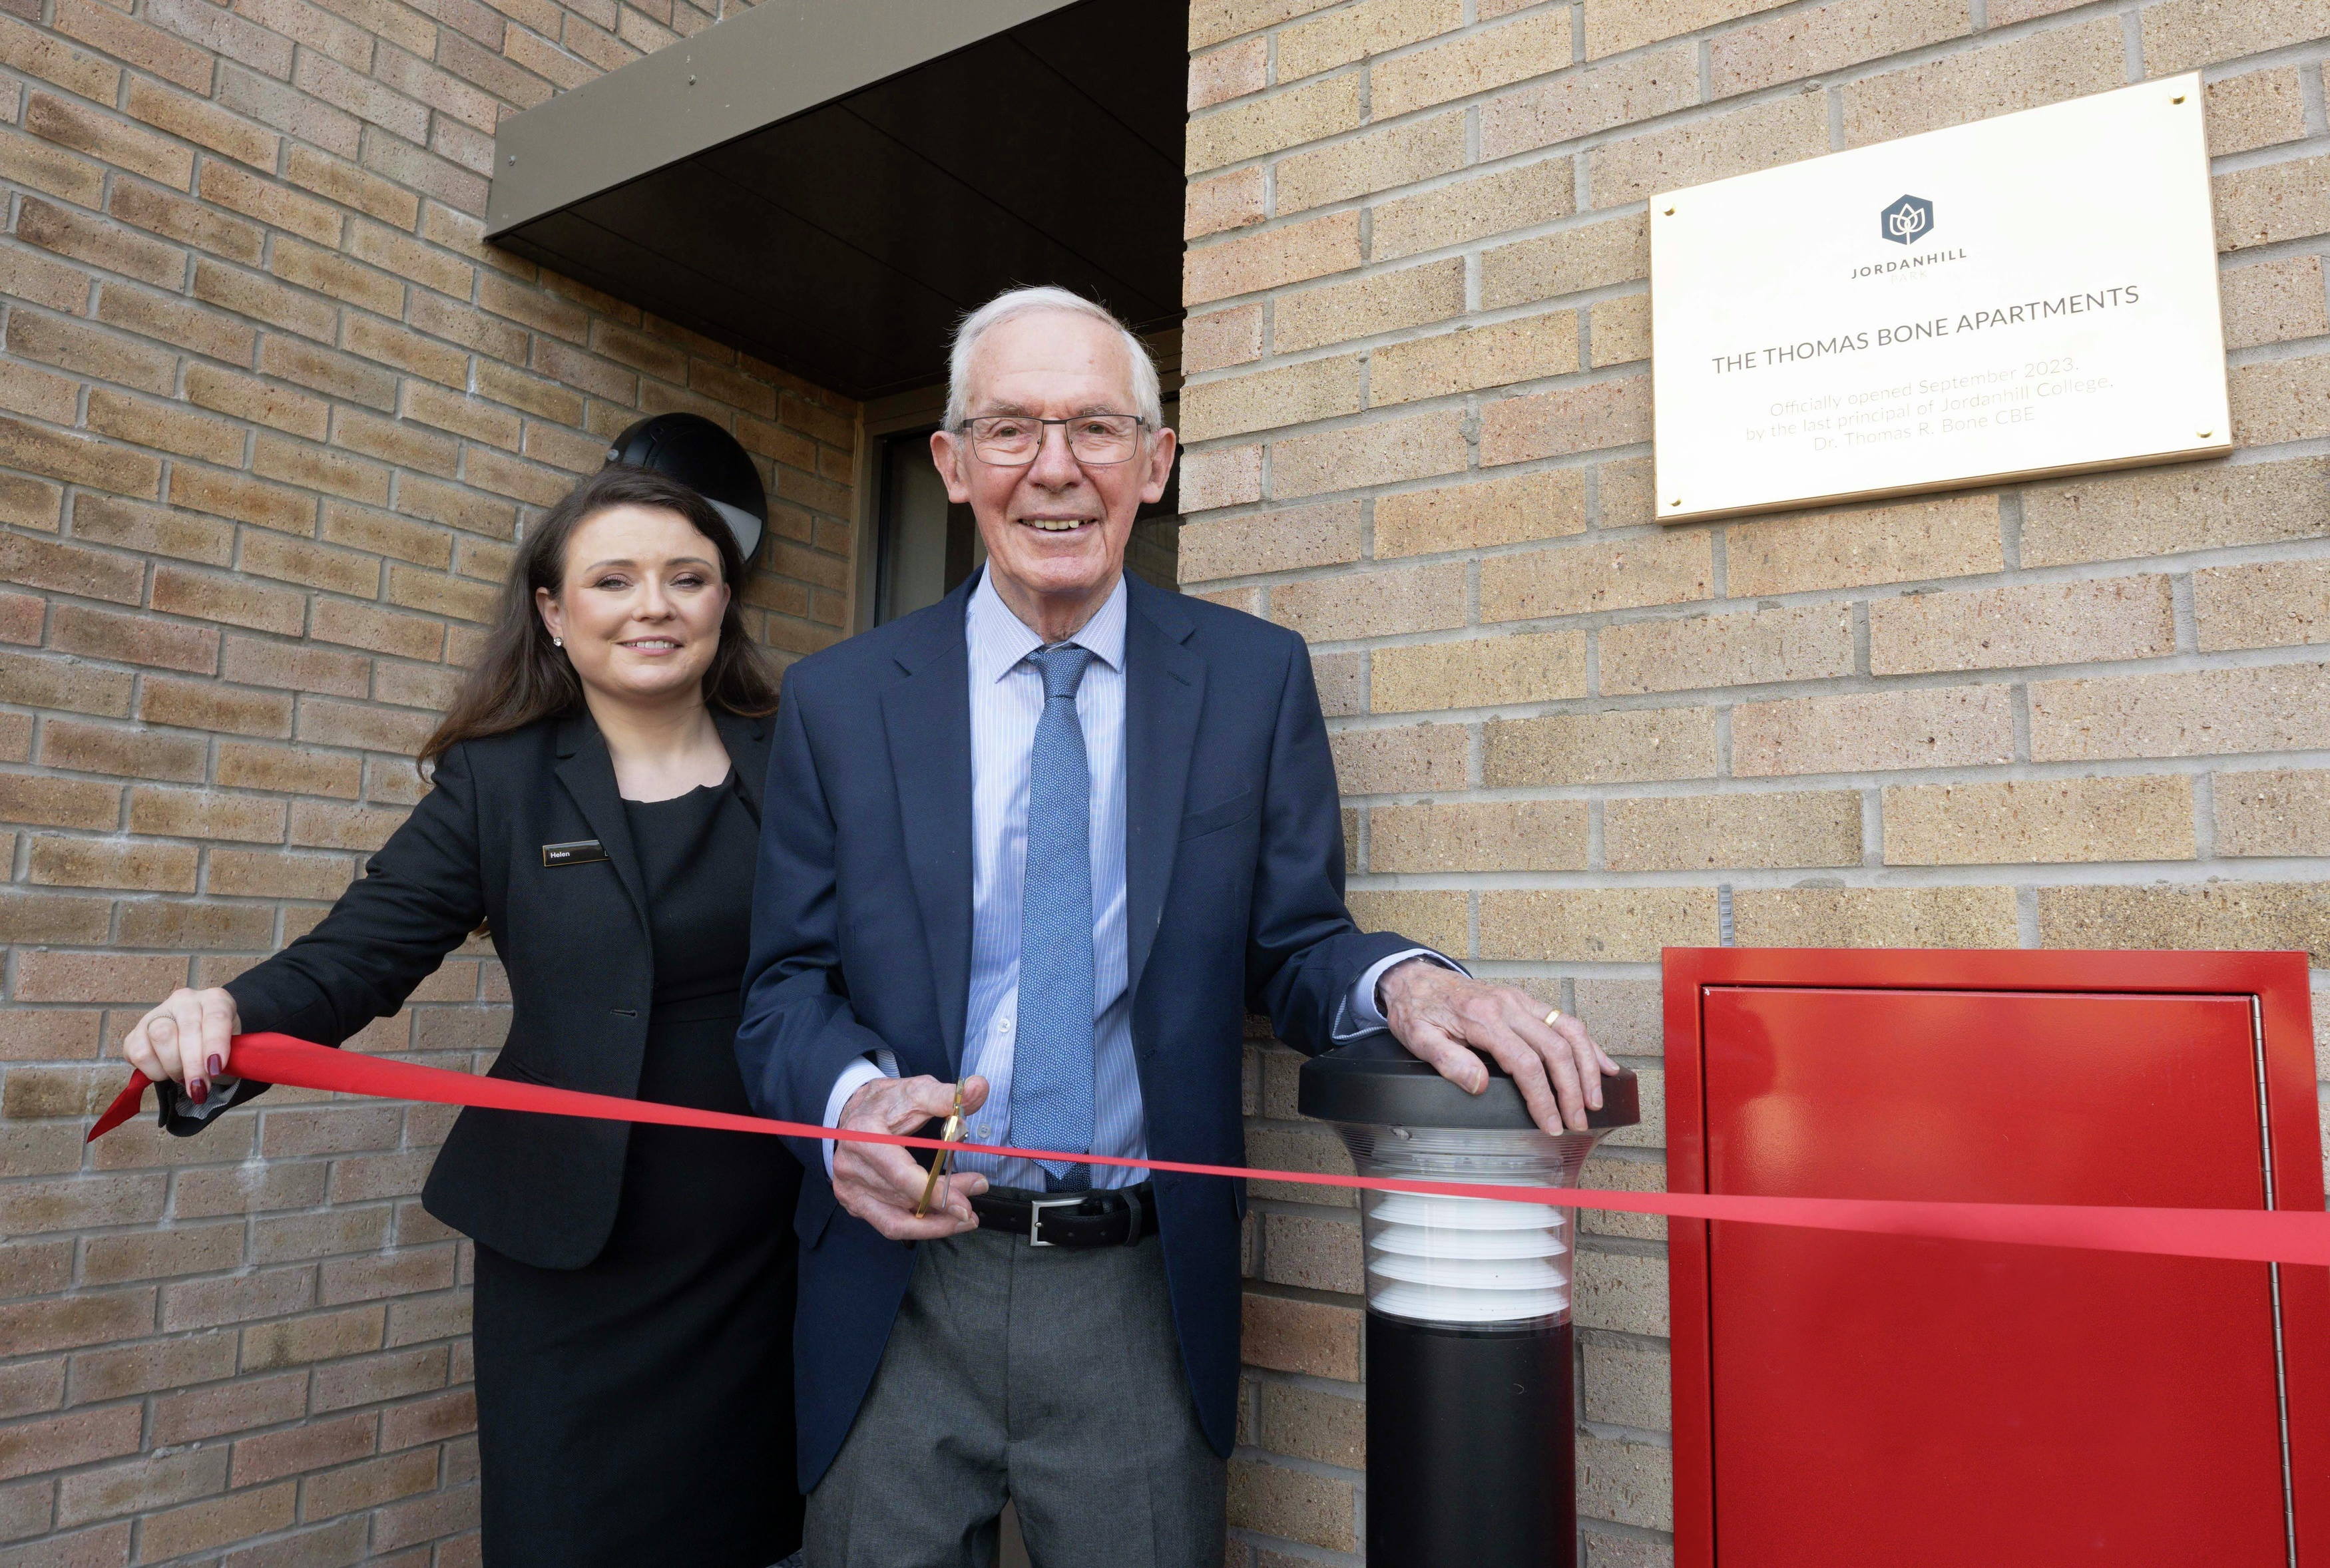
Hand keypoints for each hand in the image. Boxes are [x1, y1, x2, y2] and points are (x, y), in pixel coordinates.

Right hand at [120, 987, 239, 1107]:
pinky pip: (139, 1053)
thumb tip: (215, 1074)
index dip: (215, 1043)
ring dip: (173, 1066)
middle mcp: (185, 1001)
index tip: (216, 1068)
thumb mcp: (232, 1048)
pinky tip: (166, 1072)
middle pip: (186, 1030)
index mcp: (215, 1000)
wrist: (197, 1041)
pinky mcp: (135, 1031)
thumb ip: (228, 1058)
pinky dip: (153, 1070)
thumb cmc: (218, 1045)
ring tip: (183, 1078)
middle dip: (193, 1064)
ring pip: (160, 1037)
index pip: (216, 1017)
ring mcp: (158, 1013)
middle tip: (199, 1087)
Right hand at [831, 1074, 991, 1240]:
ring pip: (896, 1220)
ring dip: (935, 1222)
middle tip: (975, 1200)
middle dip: (944, 1204)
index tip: (965, 1204)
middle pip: (903, 1198)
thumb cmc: (887, 1102)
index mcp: (864, 1136)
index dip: (934, 1193)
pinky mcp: (854, 1202)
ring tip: (965, 1218)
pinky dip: (917, 1228)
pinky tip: (941, 1223)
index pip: (901, 1174)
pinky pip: (888, 1225)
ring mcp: (849, 1188)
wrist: (853, 1112)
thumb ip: (947, 1095)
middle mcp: (850, 1167)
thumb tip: (979, 1088)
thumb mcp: (916, 1090)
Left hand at [1378, 961, 1619, 1133]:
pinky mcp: (1526, 1001)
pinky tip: (1603, 1064)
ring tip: (1595, 1099)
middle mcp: (1509, 1006)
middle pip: (1555, 1048)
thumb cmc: (1418, 1010)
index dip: (1542, 1097)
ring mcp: (1521, 1001)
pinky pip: (1565, 1019)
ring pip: (1569, 1030)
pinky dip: (1588, 1044)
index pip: (1525, 1063)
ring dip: (1588, 1066)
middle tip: (1577, 1121)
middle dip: (1572, 1089)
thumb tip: (1479, 1085)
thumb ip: (1448, 1061)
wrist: (1415, 978)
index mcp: (1484, 1018)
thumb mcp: (1418, 1038)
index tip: (1551, 1123)